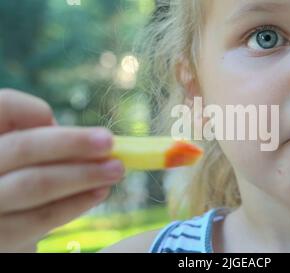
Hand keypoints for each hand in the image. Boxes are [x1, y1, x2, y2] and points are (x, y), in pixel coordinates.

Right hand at [0, 89, 123, 251]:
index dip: (29, 110)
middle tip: (109, 142)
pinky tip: (100, 191)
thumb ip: (38, 137)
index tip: (58, 118)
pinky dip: (76, 203)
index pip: (1, 108)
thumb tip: (79, 135)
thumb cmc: (18, 179)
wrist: (4, 224)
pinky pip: (42, 217)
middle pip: (23, 148)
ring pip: (36, 184)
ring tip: (115, 169)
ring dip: (83, 174)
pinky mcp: (2, 238)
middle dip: (72, 143)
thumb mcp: (21, 155)